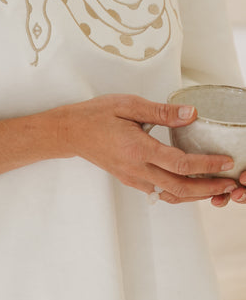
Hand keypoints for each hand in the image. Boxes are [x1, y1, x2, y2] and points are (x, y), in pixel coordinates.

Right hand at [54, 94, 245, 204]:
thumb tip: (190, 114)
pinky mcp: (130, 180)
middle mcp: (136, 169)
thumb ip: (162, 112)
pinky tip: (190, 185)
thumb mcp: (129, 105)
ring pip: (170, 195)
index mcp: (138, 149)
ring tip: (215, 188)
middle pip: (180, 188)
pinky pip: (159, 192)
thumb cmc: (96, 116)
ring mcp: (132, 178)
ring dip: (196, 195)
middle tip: (229, 184)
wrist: (71, 132)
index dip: (207, 165)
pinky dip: (179, 193)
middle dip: (208, 188)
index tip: (225, 162)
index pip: (180, 163)